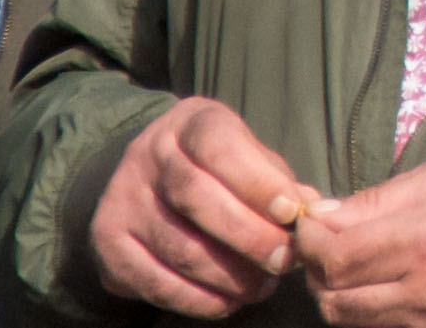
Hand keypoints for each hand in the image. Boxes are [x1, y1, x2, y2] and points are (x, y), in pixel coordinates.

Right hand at [90, 98, 313, 318]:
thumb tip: (313, 208)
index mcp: (187, 124)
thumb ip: (276, 178)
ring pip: (181, 248)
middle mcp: (147, 157)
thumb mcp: (244, 155)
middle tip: (285, 261)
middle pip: (199, 199)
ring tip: (263, 286)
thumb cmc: (213, 169)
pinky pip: (159, 284)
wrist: (143, 188)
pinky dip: (201, 300)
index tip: (293, 212)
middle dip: (251, 236)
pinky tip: (229, 301)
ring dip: (230, 276)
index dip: (259, 182)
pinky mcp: (111, 249)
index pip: (220, 147)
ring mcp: (122, 203)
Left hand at [291, 154, 425, 326]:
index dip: (309, 242)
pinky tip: (380, 291)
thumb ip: (382, 196)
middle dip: (318, 272)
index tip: (308, 226)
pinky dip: (368, 317)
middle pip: (334, 298)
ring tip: (353, 268)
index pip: (336, 255)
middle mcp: (425, 290)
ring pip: (351, 322)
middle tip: (325, 248)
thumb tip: (325, 212)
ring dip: (340, 295)